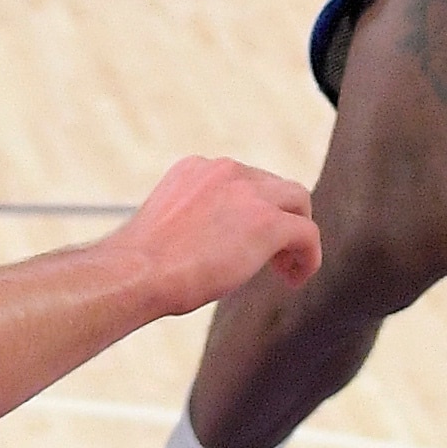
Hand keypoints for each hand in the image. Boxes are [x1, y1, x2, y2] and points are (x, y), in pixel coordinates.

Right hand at [117, 155, 318, 312]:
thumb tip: (213, 248)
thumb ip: (196, 222)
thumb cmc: (140, 265)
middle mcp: (225, 171)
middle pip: (273, 185)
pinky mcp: (268, 221)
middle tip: (271, 255)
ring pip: (297, 200)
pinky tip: (296, 278)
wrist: (138, 272)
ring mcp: (248, 192)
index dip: (251, 210)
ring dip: (296, 231)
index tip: (245, 241)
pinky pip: (307, 232)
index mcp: (196, 168)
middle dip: (277, 216)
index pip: (242, 180)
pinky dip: (308, 255)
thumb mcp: (168, 227)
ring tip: (287, 267)